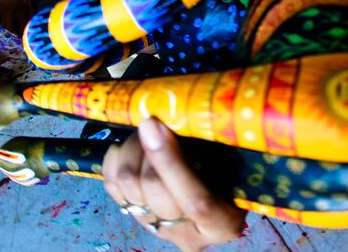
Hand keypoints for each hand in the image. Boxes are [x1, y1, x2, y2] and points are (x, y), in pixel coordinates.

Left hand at [103, 118, 245, 251]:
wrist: (216, 186)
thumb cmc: (233, 166)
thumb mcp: (234, 158)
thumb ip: (216, 145)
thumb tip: (178, 115)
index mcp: (223, 223)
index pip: (197, 201)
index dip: (171, 162)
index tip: (153, 125)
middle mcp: (188, 233)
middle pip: (154, 191)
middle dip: (148, 148)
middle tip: (153, 120)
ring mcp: (157, 228)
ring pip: (129, 187)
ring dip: (132, 150)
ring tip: (145, 131)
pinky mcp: (133, 217)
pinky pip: (112, 187)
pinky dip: (115, 160)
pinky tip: (128, 146)